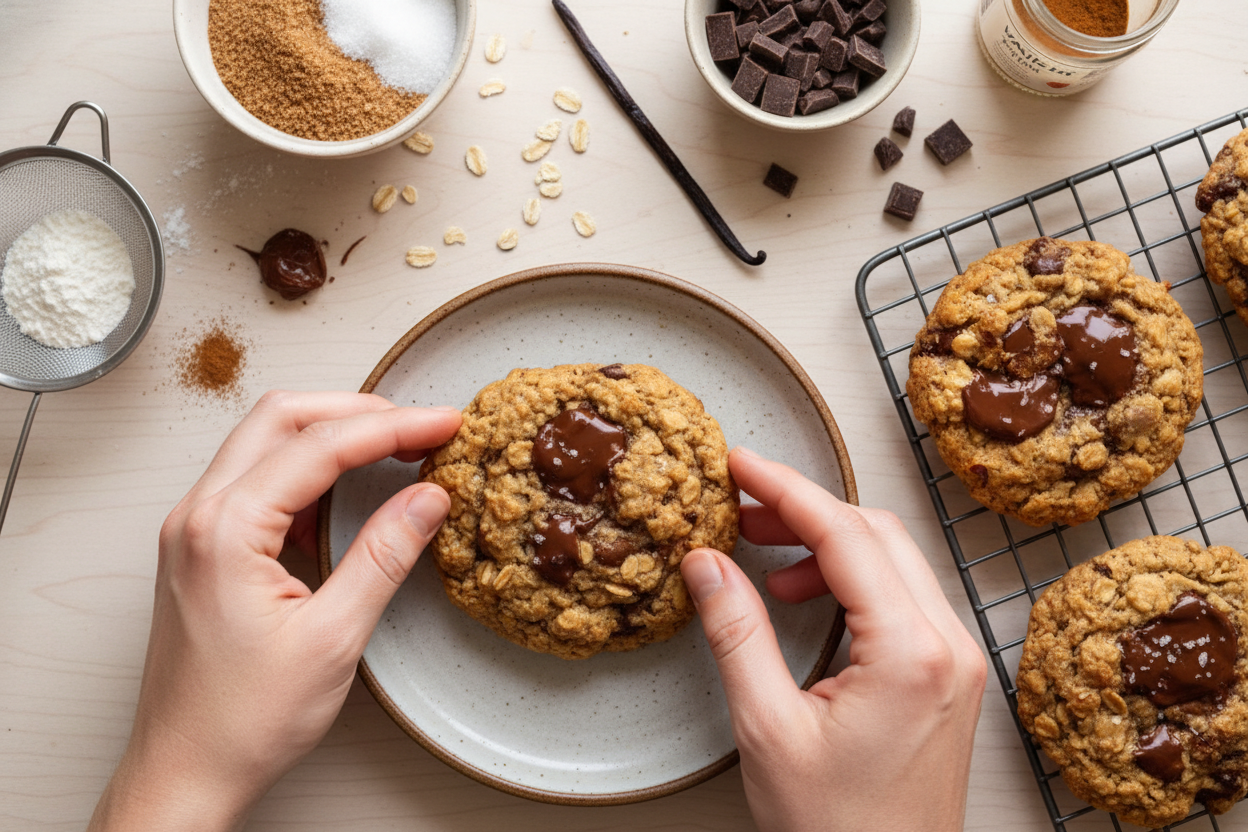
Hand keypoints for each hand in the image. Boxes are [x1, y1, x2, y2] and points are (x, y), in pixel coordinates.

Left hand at [88, 391, 461, 831]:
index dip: (393, 427)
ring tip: (394, 449)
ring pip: (264, 441)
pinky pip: (254, 479)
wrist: (184, 772)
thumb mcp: (333, 638)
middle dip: (358, 411)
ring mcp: (194, 529)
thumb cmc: (243, 720)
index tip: (444, 425)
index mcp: (225, 529)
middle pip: (282, 418)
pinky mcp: (201, 547)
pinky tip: (345, 493)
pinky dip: (306, 469)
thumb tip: (428, 498)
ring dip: (330, 434)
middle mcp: (198, 515)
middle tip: (420, 426)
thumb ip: (383, 556)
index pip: (320, 446)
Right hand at [680, 447, 986, 831]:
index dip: (785, 490)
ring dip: (830, 542)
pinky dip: (853, 579)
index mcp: (910, 655)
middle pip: (877, 533)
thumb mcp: (768, 729)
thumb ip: (737, 633)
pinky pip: (904, 595)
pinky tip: (808, 596)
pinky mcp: (949, 676)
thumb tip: (708, 563)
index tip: (741, 466)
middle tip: (743, 508)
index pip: (845, 535)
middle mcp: (948, 646)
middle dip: (805, 510)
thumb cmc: (835, 831)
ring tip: (769, 557)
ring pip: (894, 558)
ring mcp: (957, 660)